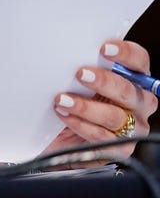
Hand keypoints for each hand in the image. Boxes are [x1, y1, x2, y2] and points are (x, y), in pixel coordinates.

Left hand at [42, 40, 156, 166]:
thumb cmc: (71, 100)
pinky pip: (103, 137)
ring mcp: (133, 127)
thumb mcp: (75, 81)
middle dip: (104, 81)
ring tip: (61, 100)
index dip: (126, 54)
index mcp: (133, 79)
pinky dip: (81, 125)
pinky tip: (65, 116)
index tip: (104, 48)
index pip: (139, 61)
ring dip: (86, 107)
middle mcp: (139, 103)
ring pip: (115, 116)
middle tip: (80, 74)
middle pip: (129, 90)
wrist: (57, 136)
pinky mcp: (120, 148)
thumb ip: (82, 66)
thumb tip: (67, 50)